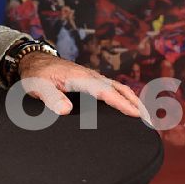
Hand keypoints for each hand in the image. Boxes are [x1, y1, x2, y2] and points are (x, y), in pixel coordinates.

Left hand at [17, 52, 149, 122]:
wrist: (34, 60)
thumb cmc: (36, 75)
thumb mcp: (37, 87)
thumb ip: (50, 98)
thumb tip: (66, 110)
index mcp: (79, 78)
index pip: (105, 92)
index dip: (121, 103)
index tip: (136, 115)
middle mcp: (90, 76)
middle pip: (119, 88)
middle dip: (136, 104)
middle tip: (150, 123)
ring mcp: (92, 77)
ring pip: (119, 87)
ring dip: (133, 100)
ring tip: (146, 118)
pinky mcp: (91, 80)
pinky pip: (113, 87)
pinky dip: (125, 96)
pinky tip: (128, 107)